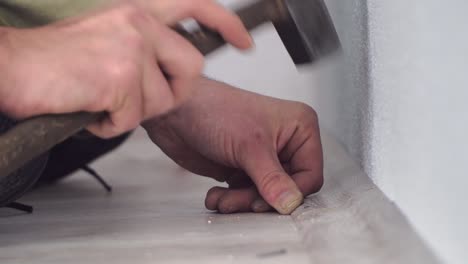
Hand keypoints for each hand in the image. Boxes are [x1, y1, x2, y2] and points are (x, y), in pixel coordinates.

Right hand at [0, 0, 251, 137]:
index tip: (244, 41)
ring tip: (100, 99)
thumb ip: (145, 50)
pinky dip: (109, 124)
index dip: (225, 23)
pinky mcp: (119, 77)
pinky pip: (132, 119)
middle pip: (192, 70)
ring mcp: (131, 49)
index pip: (196, 6)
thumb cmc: (56, 61)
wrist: (11, 67)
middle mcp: (139, 24)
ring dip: (132, 111)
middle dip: (171, 93)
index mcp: (138, 13)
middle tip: (139, 100)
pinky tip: (89, 108)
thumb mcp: (108, 40)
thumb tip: (170, 75)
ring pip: (162, 100)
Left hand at [144, 78, 322, 214]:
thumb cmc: (214, 109)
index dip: (290, 192)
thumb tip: (290, 202)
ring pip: (265, 195)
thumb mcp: (249, 146)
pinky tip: (216, 195)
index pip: (309, 175)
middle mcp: (284, 142)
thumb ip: (271, 179)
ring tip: (222, 199)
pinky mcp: (243, 167)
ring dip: (241, 201)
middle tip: (237, 201)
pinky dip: (231, 199)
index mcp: (299, 128)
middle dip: (259, 199)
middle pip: (286, 188)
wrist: (176, 111)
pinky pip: (246, 194)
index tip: (267, 201)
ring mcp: (263, 156)